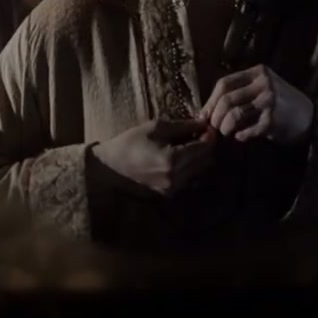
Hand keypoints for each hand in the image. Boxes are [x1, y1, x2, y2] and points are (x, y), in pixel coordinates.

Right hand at [90, 118, 214, 195]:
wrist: (109, 170)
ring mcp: (173, 189)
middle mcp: (177, 177)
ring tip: (188, 146)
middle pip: (206, 161)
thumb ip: (183, 126)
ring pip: (199, 171)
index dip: (208, 135)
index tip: (205, 126)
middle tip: (198, 135)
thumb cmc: (130, 143)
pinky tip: (179, 159)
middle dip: (206, 146)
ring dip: (199, 158)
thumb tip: (203, 123)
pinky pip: (188, 180)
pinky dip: (189, 168)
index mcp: (173, 159)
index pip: (205, 147)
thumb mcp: (155, 127)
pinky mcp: (168, 195)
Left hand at [199, 64, 312, 145]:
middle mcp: (264, 83)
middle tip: (214, 128)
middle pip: (227, 99)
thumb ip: (239, 94)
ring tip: (226, 133)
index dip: (210, 101)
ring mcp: (270, 101)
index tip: (205, 115)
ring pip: (234, 114)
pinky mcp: (273, 120)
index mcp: (258, 72)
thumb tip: (206, 112)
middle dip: (215, 117)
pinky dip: (240, 136)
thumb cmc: (280, 104)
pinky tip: (241, 137)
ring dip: (225, 127)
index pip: (224, 83)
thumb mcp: (262, 89)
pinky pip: (248, 130)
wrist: (310, 117)